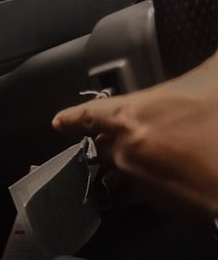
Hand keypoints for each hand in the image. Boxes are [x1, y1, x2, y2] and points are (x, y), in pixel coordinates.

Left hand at [52, 52, 217, 227]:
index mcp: (131, 117)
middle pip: (103, 146)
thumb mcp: (216, 80)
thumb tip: (213, 55)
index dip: (73, 117)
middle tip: (118, 137)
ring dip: (125, 167)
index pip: (89, 115)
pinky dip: (150, 182)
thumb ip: (208, 65)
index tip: (57, 122)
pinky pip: (142, 191)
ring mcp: (138, 181)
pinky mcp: (157, 204)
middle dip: (108, 142)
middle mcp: (125, 151)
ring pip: (119, 173)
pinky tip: (172, 175)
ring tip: (147, 159)